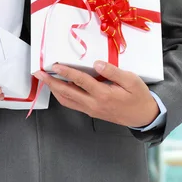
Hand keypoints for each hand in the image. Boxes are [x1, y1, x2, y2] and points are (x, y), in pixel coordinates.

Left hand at [33, 60, 159, 127]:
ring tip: (45, 79)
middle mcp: (94, 104)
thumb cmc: (138, 96)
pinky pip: (72, 104)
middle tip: (39, 73)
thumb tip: (97, 64)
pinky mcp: (91, 112)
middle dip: (51, 82)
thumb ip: (113, 72)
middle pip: (67, 92)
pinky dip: (62, 96)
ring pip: (67, 100)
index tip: (55, 65)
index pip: (80, 81)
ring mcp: (91, 109)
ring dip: (54, 90)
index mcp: (103, 95)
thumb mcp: (132, 80)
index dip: (67, 72)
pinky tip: (59, 88)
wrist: (143, 116)